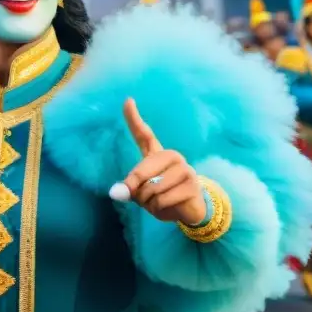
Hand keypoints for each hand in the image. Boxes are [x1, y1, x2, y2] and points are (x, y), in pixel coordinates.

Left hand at [109, 98, 206, 224]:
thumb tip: (120, 191)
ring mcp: (184, 168)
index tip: (127, 100)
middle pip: (142, 170)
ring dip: (149, 202)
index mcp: (158, 154)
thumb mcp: (142, 192)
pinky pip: (163, 199)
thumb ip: (130, 187)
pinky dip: (159, 209)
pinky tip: (168, 207)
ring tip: (159, 202)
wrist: (189, 211)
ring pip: (152, 189)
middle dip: (135, 189)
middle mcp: (172, 156)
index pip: (144, 134)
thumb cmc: (162, 197)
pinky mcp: (192, 184)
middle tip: (139, 198)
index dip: (133, 118)